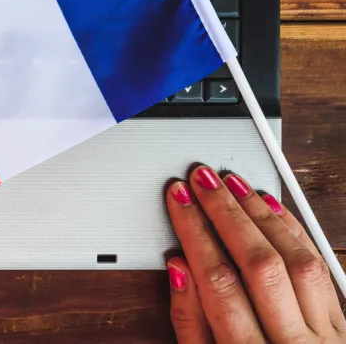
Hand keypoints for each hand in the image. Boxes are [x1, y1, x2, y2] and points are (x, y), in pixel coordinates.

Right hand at [166, 165, 345, 342]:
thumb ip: (190, 323)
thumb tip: (179, 268)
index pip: (218, 281)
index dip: (195, 231)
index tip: (178, 200)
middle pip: (259, 263)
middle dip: (225, 212)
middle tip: (202, 178)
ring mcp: (329, 336)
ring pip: (298, 260)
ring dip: (261, 214)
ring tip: (233, 183)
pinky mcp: (345, 324)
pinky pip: (320, 266)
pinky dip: (294, 231)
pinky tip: (271, 207)